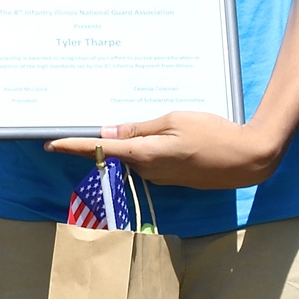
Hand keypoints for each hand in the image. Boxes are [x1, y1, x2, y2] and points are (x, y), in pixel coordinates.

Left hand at [44, 111, 283, 189]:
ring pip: (130, 158)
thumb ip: (140, 128)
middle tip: (80, 122)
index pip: (101, 150)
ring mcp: (159, 177)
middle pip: (113, 155)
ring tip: (118, 122)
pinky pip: (146, 161)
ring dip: (122, 144)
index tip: (50, 144)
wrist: (248, 160)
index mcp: (146, 155)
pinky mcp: (170, 177)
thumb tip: (109, 131)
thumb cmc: (213, 134)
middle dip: (98, 141)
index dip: (74, 146)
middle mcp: (148, 171)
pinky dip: (140, 149)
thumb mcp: (174, 121)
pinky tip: (148, 134)